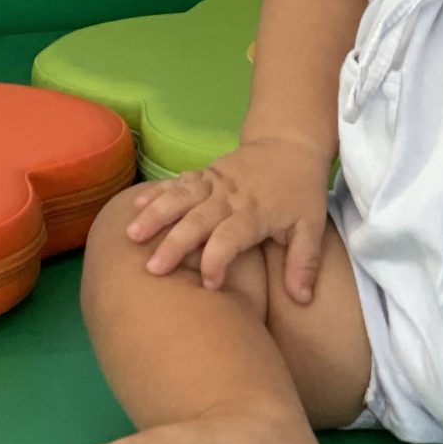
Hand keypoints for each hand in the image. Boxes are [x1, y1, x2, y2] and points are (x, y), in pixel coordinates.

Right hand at [124, 136, 334, 302]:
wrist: (289, 143)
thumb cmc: (300, 191)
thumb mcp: (311, 225)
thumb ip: (304, 262)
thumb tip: (303, 300)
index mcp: (255, 212)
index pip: (231, 237)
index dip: (219, 260)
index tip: (209, 285)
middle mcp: (230, 196)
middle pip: (198, 220)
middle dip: (175, 243)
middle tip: (153, 268)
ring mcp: (214, 182)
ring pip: (180, 197)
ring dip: (155, 214)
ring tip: (131, 235)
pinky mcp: (205, 173)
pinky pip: (177, 182)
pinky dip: (156, 192)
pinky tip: (134, 205)